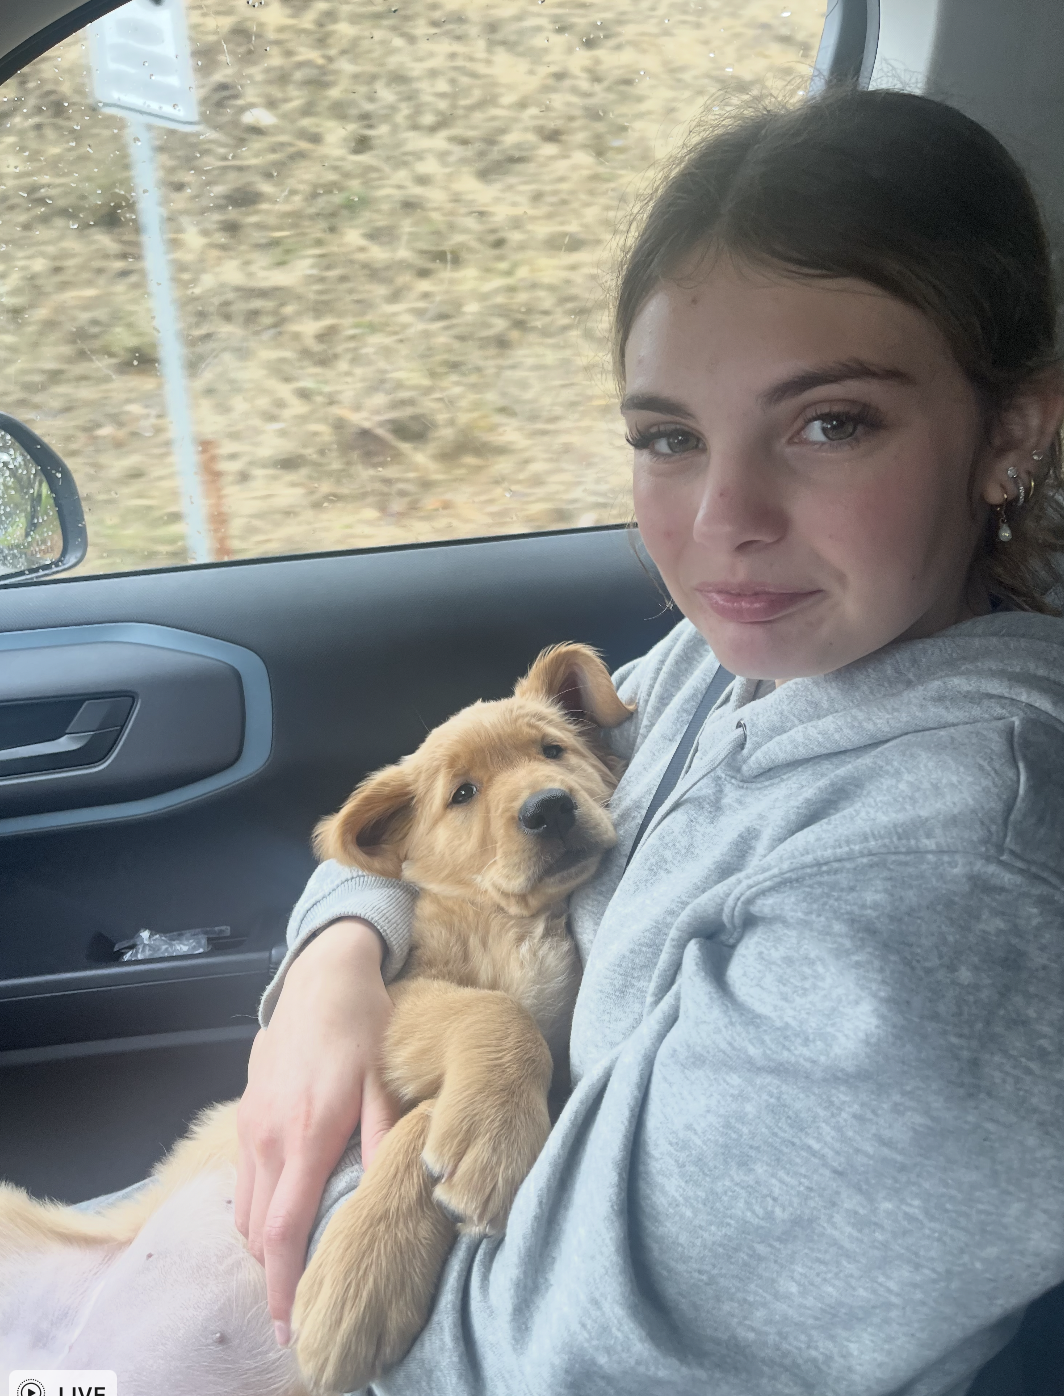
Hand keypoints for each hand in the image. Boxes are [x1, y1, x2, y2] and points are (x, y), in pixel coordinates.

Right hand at [234, 918, 399, 1343]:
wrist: (321, 975)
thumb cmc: (364, 1025)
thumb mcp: (386, 1079)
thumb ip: (384, 1137)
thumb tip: (396, 1189)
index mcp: (308, 1133)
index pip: (285, 1229)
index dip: (284, 1283)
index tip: (291, 1324)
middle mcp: (269, 1136)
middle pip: (257, 1232)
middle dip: (272, 1279)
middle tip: (295, 1313)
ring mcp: (250, 1126)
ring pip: (243, 1210)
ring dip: (261, 1246)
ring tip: (290, 1269)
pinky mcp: (245, 1113)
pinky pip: (241, 1180)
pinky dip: (255, 1210)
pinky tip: (281, 1213)